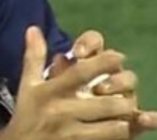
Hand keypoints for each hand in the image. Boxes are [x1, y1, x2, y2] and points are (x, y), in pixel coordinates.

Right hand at [0, 27, 139, 139]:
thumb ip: (34, 57)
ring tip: (126, 116)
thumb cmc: (27, 114)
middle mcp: (61, 112)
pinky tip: (120, 132)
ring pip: (114, 127)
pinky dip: (120, 137)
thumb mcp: (28, 85)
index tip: (117, 57)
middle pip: (105, 103)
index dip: (103, 62)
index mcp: (49, 92)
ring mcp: (71, 134)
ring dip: (125, 121)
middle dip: (123, 99)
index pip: (80, 73)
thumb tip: (34, 28)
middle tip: (128, 94)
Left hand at [47, 30, 156, 136]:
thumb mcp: (40, 85)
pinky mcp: (129, 121)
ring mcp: (120, 95)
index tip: (77, 53)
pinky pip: (145, 117)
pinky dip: (149, 117)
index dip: (89, 43)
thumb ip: (38, 62)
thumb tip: (37, 35)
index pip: (93, 41)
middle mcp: (105, 74)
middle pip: (114, 60)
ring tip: (104, 94)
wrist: (55, 134)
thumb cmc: (49, 106)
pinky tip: (147, 118)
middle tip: (92, 78)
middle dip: (106, 65)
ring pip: (128, 82)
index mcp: (85, 61)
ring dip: (120, 84)